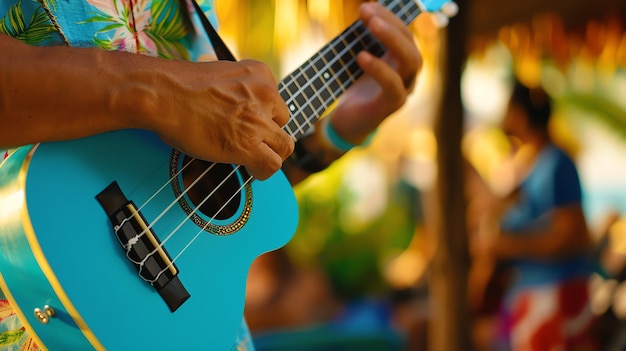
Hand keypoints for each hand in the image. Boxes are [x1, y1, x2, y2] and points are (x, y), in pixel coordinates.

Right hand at [146, 59, 293, 179]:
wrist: (161, 93)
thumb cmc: (178, 85)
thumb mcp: (219, 72)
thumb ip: (235, 86)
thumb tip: (233, 103)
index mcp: (260, 73)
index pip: (275, 100)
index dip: (264, 116)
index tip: (250, 124)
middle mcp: (265, 93)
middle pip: (283, 122)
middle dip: (268, 134)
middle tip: (251, 142)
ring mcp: (258, 119)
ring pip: (284, 146)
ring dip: (270, 154)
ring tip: (254, 160)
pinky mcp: (247, 143)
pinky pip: (272, 164)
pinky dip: (263, 171)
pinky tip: (250, 170)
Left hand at [327, 2, 421, 142]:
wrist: (347, 122)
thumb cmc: (353, 88)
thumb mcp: (359, 59)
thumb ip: (365, 40)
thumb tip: (365, 12)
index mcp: (401, 61)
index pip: (404, 33)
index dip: (389, 17)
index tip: (367, 7)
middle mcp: (408, 74)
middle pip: (411, 44)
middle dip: (392, 25)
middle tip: (367, 12)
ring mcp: (404, 90)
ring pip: (411, 61)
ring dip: (392, 39)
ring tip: (370, 25)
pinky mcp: (392, 106)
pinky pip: (393, 85)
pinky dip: (379, 69)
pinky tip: (361, 56)